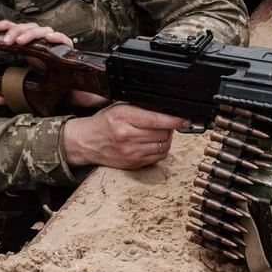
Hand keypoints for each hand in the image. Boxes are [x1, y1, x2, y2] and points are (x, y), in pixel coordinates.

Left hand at [0, 20, 108, 108]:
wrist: (74, 96)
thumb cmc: (54, 89)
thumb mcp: (28, 91)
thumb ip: (12, 94)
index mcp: (31, 49)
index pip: (17, 32)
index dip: (5, 27)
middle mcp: (42, 44)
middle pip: (28, 27)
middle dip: (16, 31)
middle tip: (8, 40)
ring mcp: (55, 46)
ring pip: (43, 30)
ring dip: (30, 34)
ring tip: (21, 41)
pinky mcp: (68, 50)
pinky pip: (63, 39)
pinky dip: (56, 37)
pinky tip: (49, 38)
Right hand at [62, 102, 195, 170]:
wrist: (87, 142)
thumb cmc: (103, 123)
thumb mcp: (119, 108)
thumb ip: (141, 107)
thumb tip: (166, 109)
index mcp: (123, 117)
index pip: (156, 119)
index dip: (175, 120)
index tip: (184, 119)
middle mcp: (127, 136)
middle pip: (163, 133)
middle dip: (169, 127)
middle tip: (166, 123)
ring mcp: (131, 152)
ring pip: (163, 146)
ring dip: (166, 139)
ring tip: (158, 133)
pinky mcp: (133, 164)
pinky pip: (157, 157)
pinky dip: (160, 150)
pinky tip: (153, 144)